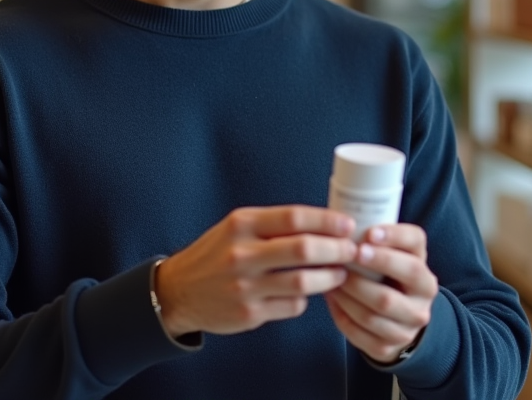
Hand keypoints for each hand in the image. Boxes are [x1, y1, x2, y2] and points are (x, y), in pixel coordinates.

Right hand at [153, 205, 357, 337]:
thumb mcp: (236, 227)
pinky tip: (308, 293)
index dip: (327, 221)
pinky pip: (292, 306)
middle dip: (337, 250)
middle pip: (303, 250)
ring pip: (303, 283)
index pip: (294, 218)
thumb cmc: (215, 254)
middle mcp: (242, 254)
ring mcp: (245, 286)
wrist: (179, 290)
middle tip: (352, 250)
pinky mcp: (248, 313)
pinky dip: (305, 299)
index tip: (347, 225)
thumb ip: (274, 225)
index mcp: (242, 225)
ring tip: (340, 273)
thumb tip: (323, 224)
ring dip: (330, 278)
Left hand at [325, 224, 437, 363]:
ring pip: (376, 310)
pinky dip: (341, 314)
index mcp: (423, 268)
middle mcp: (423, 297)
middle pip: (403, 278)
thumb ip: (375, 240)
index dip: (394, 237)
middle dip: (375, 265)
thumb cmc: (386, 279)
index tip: (369, 233)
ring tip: (331, 278)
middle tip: (350, 254)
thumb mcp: (391, 257)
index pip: (416, 245)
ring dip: (349, 292)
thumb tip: (340, 218)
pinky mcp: (387, 346)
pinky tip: (331, 298)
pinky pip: (360, 332)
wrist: (399, 322)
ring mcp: (408, 325)